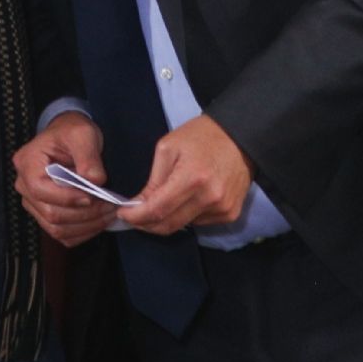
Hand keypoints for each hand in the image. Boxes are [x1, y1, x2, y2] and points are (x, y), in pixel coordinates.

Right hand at [11, 111, 116, 246]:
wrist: (71, 139)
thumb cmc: (72, 132)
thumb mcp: (83, 134)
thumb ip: (88, 157)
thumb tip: (94, 182)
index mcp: (27, 163)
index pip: (40, 190)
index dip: (67, 198)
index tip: (93, 196)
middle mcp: (24, 185)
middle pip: (50, 213)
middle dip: (84, 214)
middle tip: (110, 207)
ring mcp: (34, 203)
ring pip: (57, 228)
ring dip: (86, 226)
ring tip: (109, 214)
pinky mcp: (45, 214)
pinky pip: (62, 234)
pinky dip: (82, 232)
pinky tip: (99, 221)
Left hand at [123, 115, 252, 234]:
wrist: (239, 136)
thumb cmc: (200, 136)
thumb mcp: (168, 148)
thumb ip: (154, 180)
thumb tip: (139, 205)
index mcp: (192, 178)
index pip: (158, 209)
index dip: (136, 216)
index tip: (123, 214)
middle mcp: (209, 198)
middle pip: (170, 225)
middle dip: (147, 224)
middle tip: (134, 216)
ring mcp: (222, 208)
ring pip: (183, 226)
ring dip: (167, 219)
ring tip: (160, 203)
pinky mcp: (230, 213)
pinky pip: (200, 222)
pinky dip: (186, 216)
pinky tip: (186, 200)